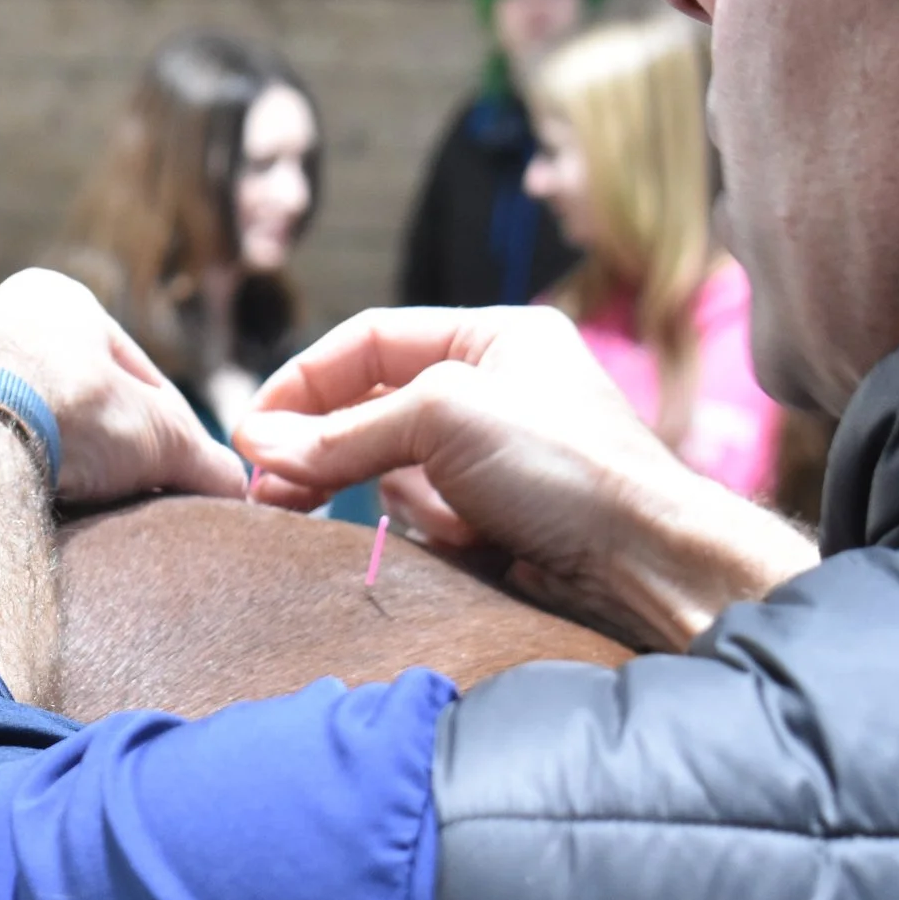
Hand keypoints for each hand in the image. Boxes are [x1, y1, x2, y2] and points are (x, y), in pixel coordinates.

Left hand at [0, 269, 247, 505]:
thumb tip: (237, 488)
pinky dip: (16, 477)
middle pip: (76, 398)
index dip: (165, 422)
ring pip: (30, 425)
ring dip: (60, 463)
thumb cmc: (75, 412)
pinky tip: (37, 512)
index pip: (130, 367)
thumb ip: (203, 459)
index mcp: (54, 296)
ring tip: (86, 511)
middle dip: (105, 445)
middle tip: (132, 494)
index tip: (177, 467)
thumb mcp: (162, 437)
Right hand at [234, 305, 816, 647]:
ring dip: (373, 490)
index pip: (368, 342)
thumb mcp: (445, 419)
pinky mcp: (495, 518)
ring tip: (367, 514)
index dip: (303, 381)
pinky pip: (421, 516)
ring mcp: (494, 458)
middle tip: (265, 487)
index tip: (253, 430)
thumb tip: (258, 443)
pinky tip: (446, 539)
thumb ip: (345, 431)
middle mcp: (493, 391)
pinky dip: (415, 527)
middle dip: (320, 446)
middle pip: (371, 407)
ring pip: (389, 468)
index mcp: (494, 337)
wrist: (646, 562)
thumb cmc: (568, 468)